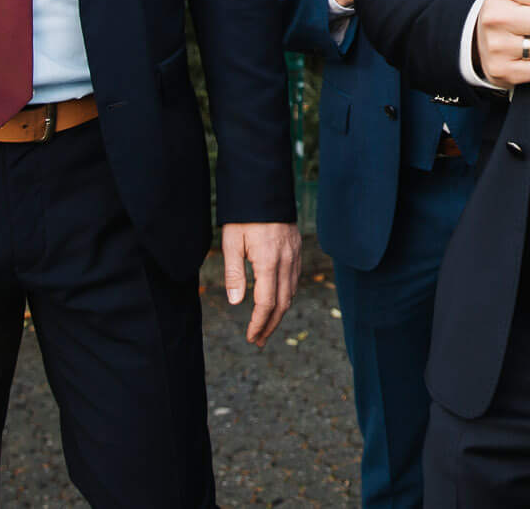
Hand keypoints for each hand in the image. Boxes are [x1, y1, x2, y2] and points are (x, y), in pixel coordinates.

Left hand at [222, 221, 301, 345]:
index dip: (259, 323)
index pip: (266, 302)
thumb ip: (234, 273)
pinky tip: (278, 301)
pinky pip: (295, 279)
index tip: (250, 337)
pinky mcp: (297, 249)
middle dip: (270, 325)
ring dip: (280, 313)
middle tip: (258, 341)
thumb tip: (235, 302)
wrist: (265, 188)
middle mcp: (287, 260)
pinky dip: (287, 296)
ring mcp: (295, 254)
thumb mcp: (231, 242)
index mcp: (269, 261)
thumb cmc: (244, 215)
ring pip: (292, 292)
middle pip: (283, 303)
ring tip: (266, 327)